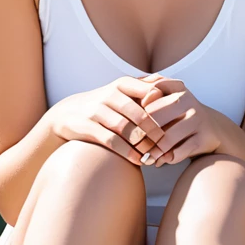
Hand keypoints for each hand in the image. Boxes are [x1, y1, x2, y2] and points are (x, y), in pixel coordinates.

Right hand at [50, 75, 169, 164]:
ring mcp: (97, 111)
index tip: (177, 121)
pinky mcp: (88, 127)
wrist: (68, 113)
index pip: (149, 92)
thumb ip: (146, 88)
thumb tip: (177, 86)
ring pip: (125, 128)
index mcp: (122, 84)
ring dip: (142, 143)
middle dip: (155, 130)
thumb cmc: (104, 103)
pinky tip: (138, 160)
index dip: (164, 108)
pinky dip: (127, 152)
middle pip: (139, 113)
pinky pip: (111, 141)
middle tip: (168, 143)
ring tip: (154, 154)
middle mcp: (110, 95)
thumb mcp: (122, 91)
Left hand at [135, 74, 222, 165]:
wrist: (212, 128)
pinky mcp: (203, 138)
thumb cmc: (180, 114)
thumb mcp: (166, 98)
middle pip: (154, 119)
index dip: (134, 115)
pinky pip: (179, 152)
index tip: (127, 127)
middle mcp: (187, 100)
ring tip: (146, 157)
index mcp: (175, 87)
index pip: (146, 100)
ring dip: (153, 151)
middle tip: (134, 146)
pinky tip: (161, 161)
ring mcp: (196, 119)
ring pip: (166, 139)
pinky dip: (167, 159)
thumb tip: (132, 106)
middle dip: (142, 135)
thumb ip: (146, 95)